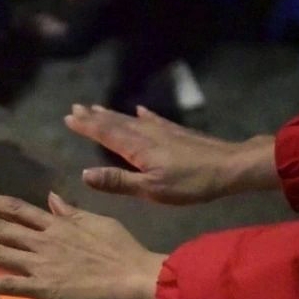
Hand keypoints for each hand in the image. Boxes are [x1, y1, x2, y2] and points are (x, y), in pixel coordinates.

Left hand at [0, 188, 167, 298]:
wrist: (139, 276)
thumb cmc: (124, 250)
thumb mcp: (97, 221)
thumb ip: (70, 212)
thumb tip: (51, 199)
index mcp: (55, 223)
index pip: (13, 208)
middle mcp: (42, 240)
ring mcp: (41, 263)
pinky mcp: (45, 288)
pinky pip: (6, 284)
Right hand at [65, 104, 278, 203]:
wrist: (229, 167)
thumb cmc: (190, 183)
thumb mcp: (151, 190)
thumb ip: (118, 181)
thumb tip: (85, 174)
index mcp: (137, 148)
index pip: (105, 134)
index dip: (86, 127)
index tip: (68, 118)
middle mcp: (146, 134)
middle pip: (115, 122)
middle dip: (94, 116)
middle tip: (75, 108)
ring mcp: (162, 130)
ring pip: (130, 119)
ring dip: (112, 114)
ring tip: (96, 107)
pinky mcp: (176, 132)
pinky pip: (153, 119)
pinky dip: (142, 114)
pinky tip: (139, 110)